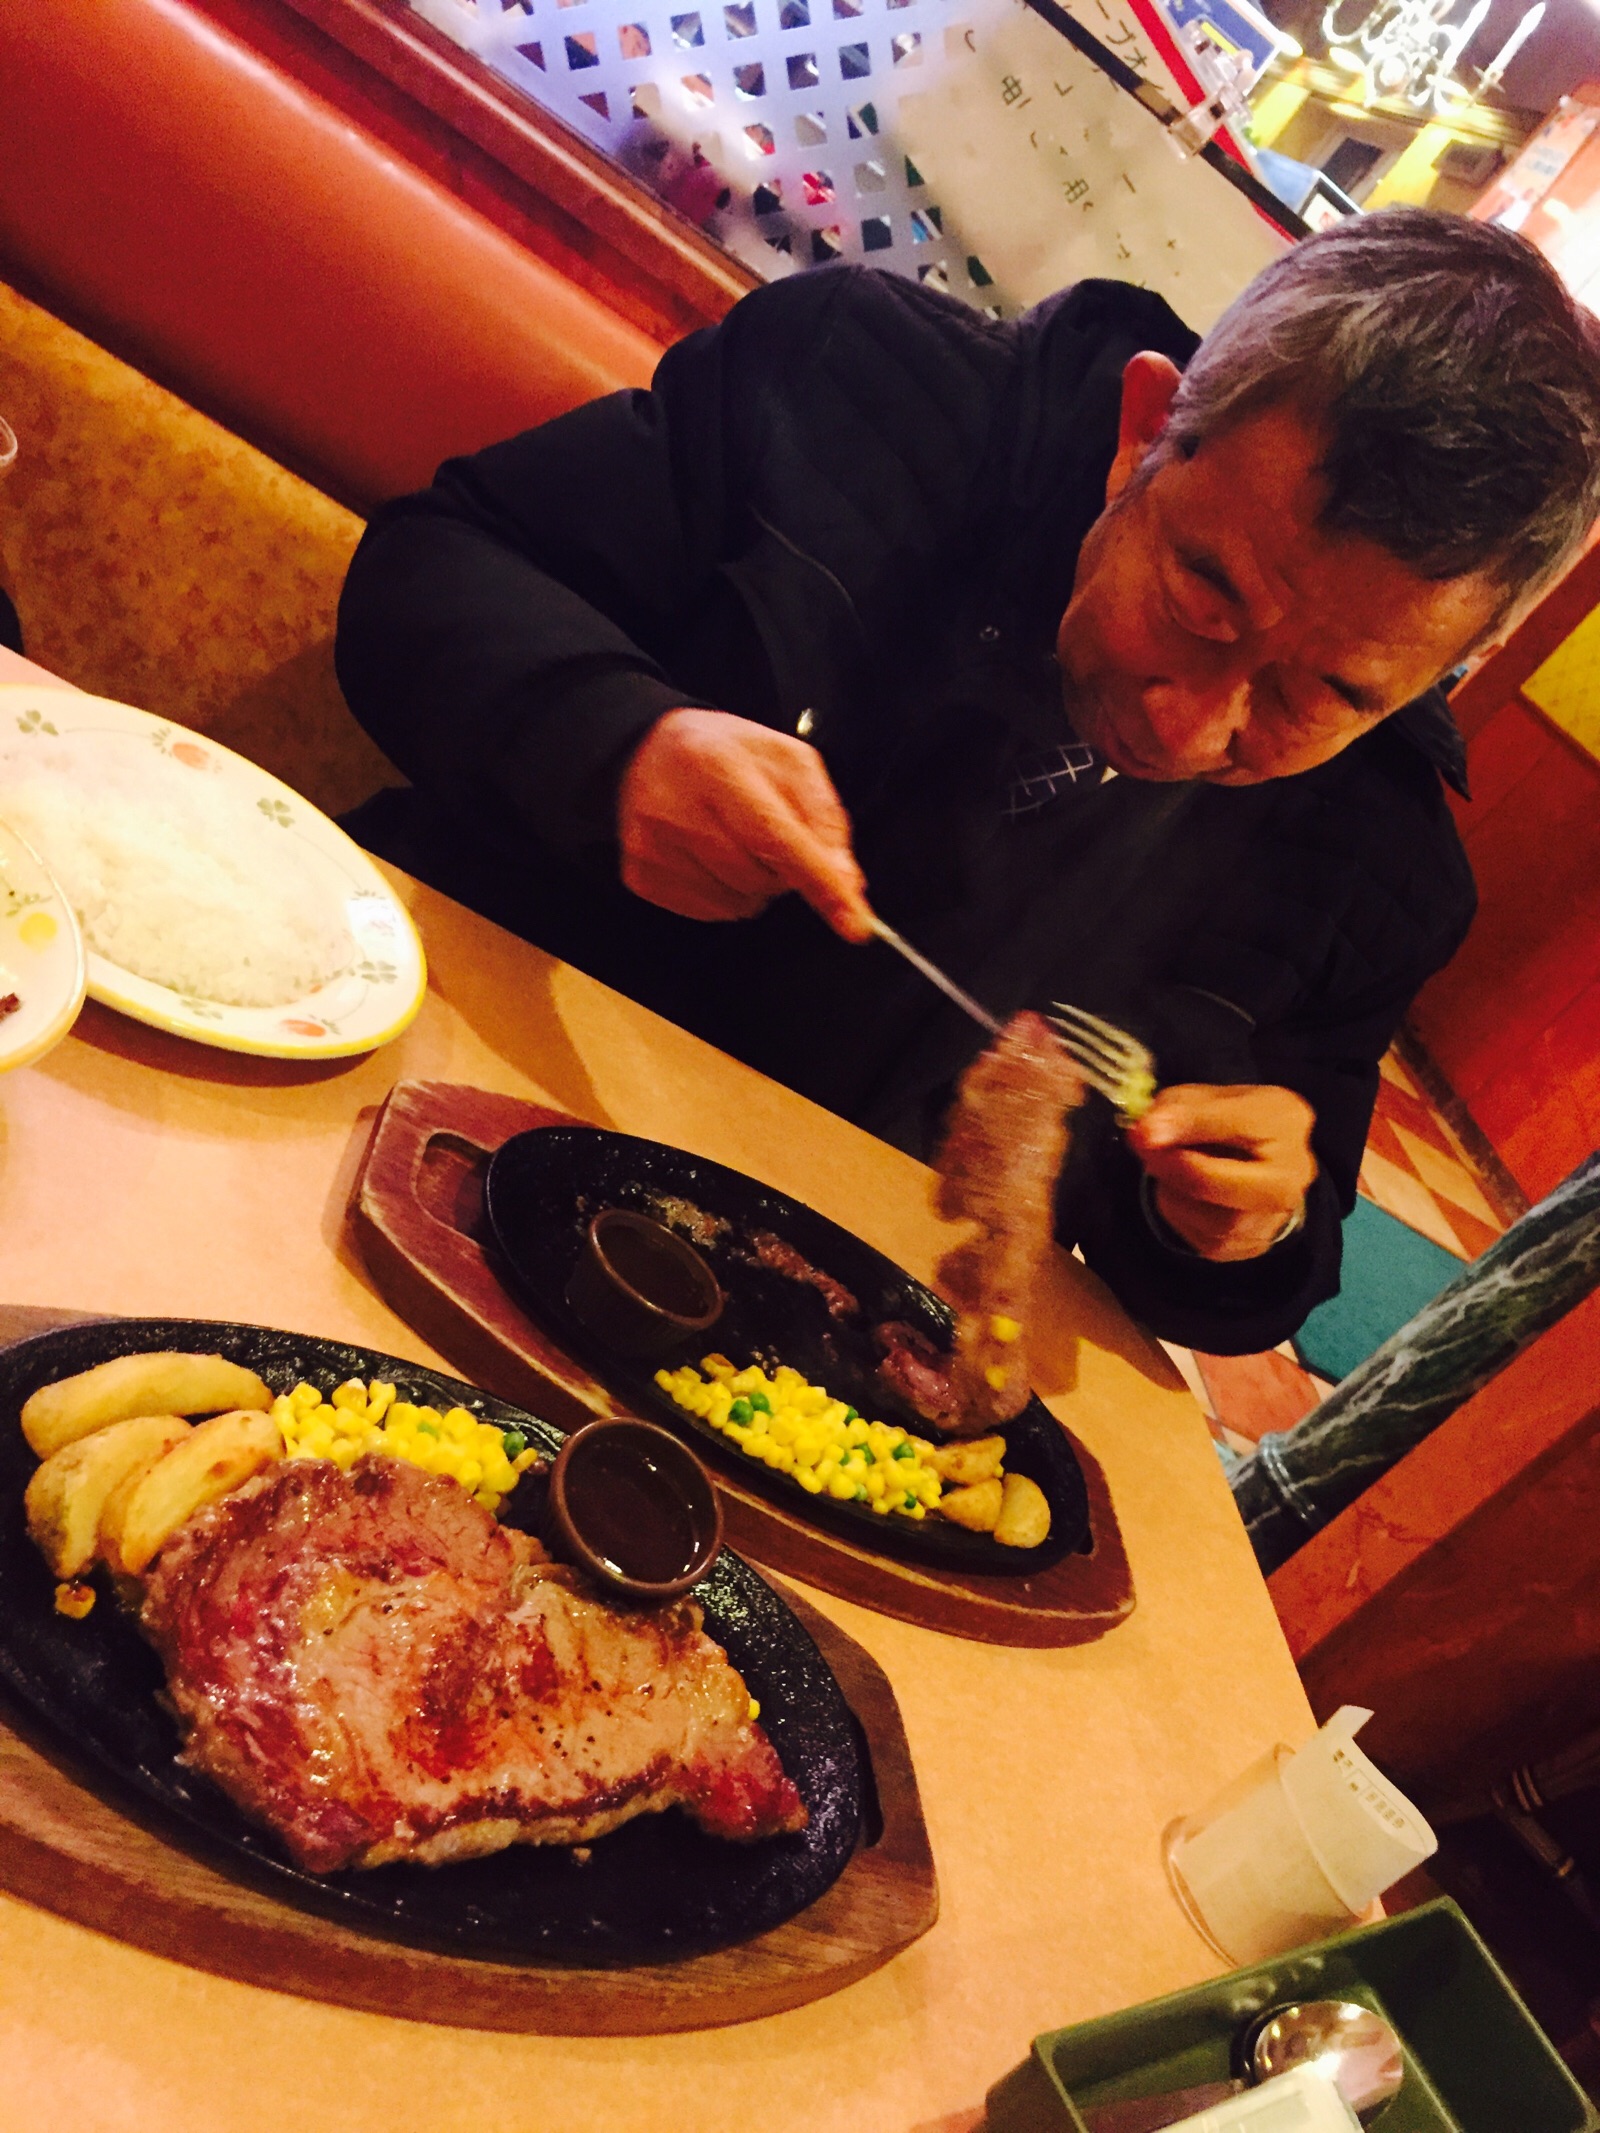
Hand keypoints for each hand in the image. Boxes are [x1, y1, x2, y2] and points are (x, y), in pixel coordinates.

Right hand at [617, 708, 872, 940]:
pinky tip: (711, 856)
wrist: (645, 752)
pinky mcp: (642, 876)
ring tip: (735, 841)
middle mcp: (679, 810)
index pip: (778, 839)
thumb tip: (845, 881)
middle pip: (760, 878)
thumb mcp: (788, 761)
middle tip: (767, 835)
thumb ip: (824, 818)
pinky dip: (726, 893)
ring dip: (755, 884)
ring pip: (739, 903)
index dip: (820, 883)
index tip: (855, 924)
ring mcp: (654, 848)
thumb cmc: (724, 754)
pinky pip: (711, 912)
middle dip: (782, 870)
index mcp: (720, 767)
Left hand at [1126, 1084, 1316, 1262]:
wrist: (1256, 1155)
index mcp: (1284, 1120)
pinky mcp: (1255, 1244)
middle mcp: (1293, 1173)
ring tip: (1168, 1171)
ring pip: (1217, 1223)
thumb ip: (1178, 1110)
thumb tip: (1145, 1134)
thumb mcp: (1203, 1097)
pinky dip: (1184, 1217)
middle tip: (1149, 1156)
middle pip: (1228, 1185)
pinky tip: (1183, 1195)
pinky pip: (1210, 1243)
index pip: (1235, 1122)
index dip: (1185, 1125)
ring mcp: (1278, 1214)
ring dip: (1177, 1197)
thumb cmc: (1228, 1119)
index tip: (1143, 1131)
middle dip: (1177, 1172)